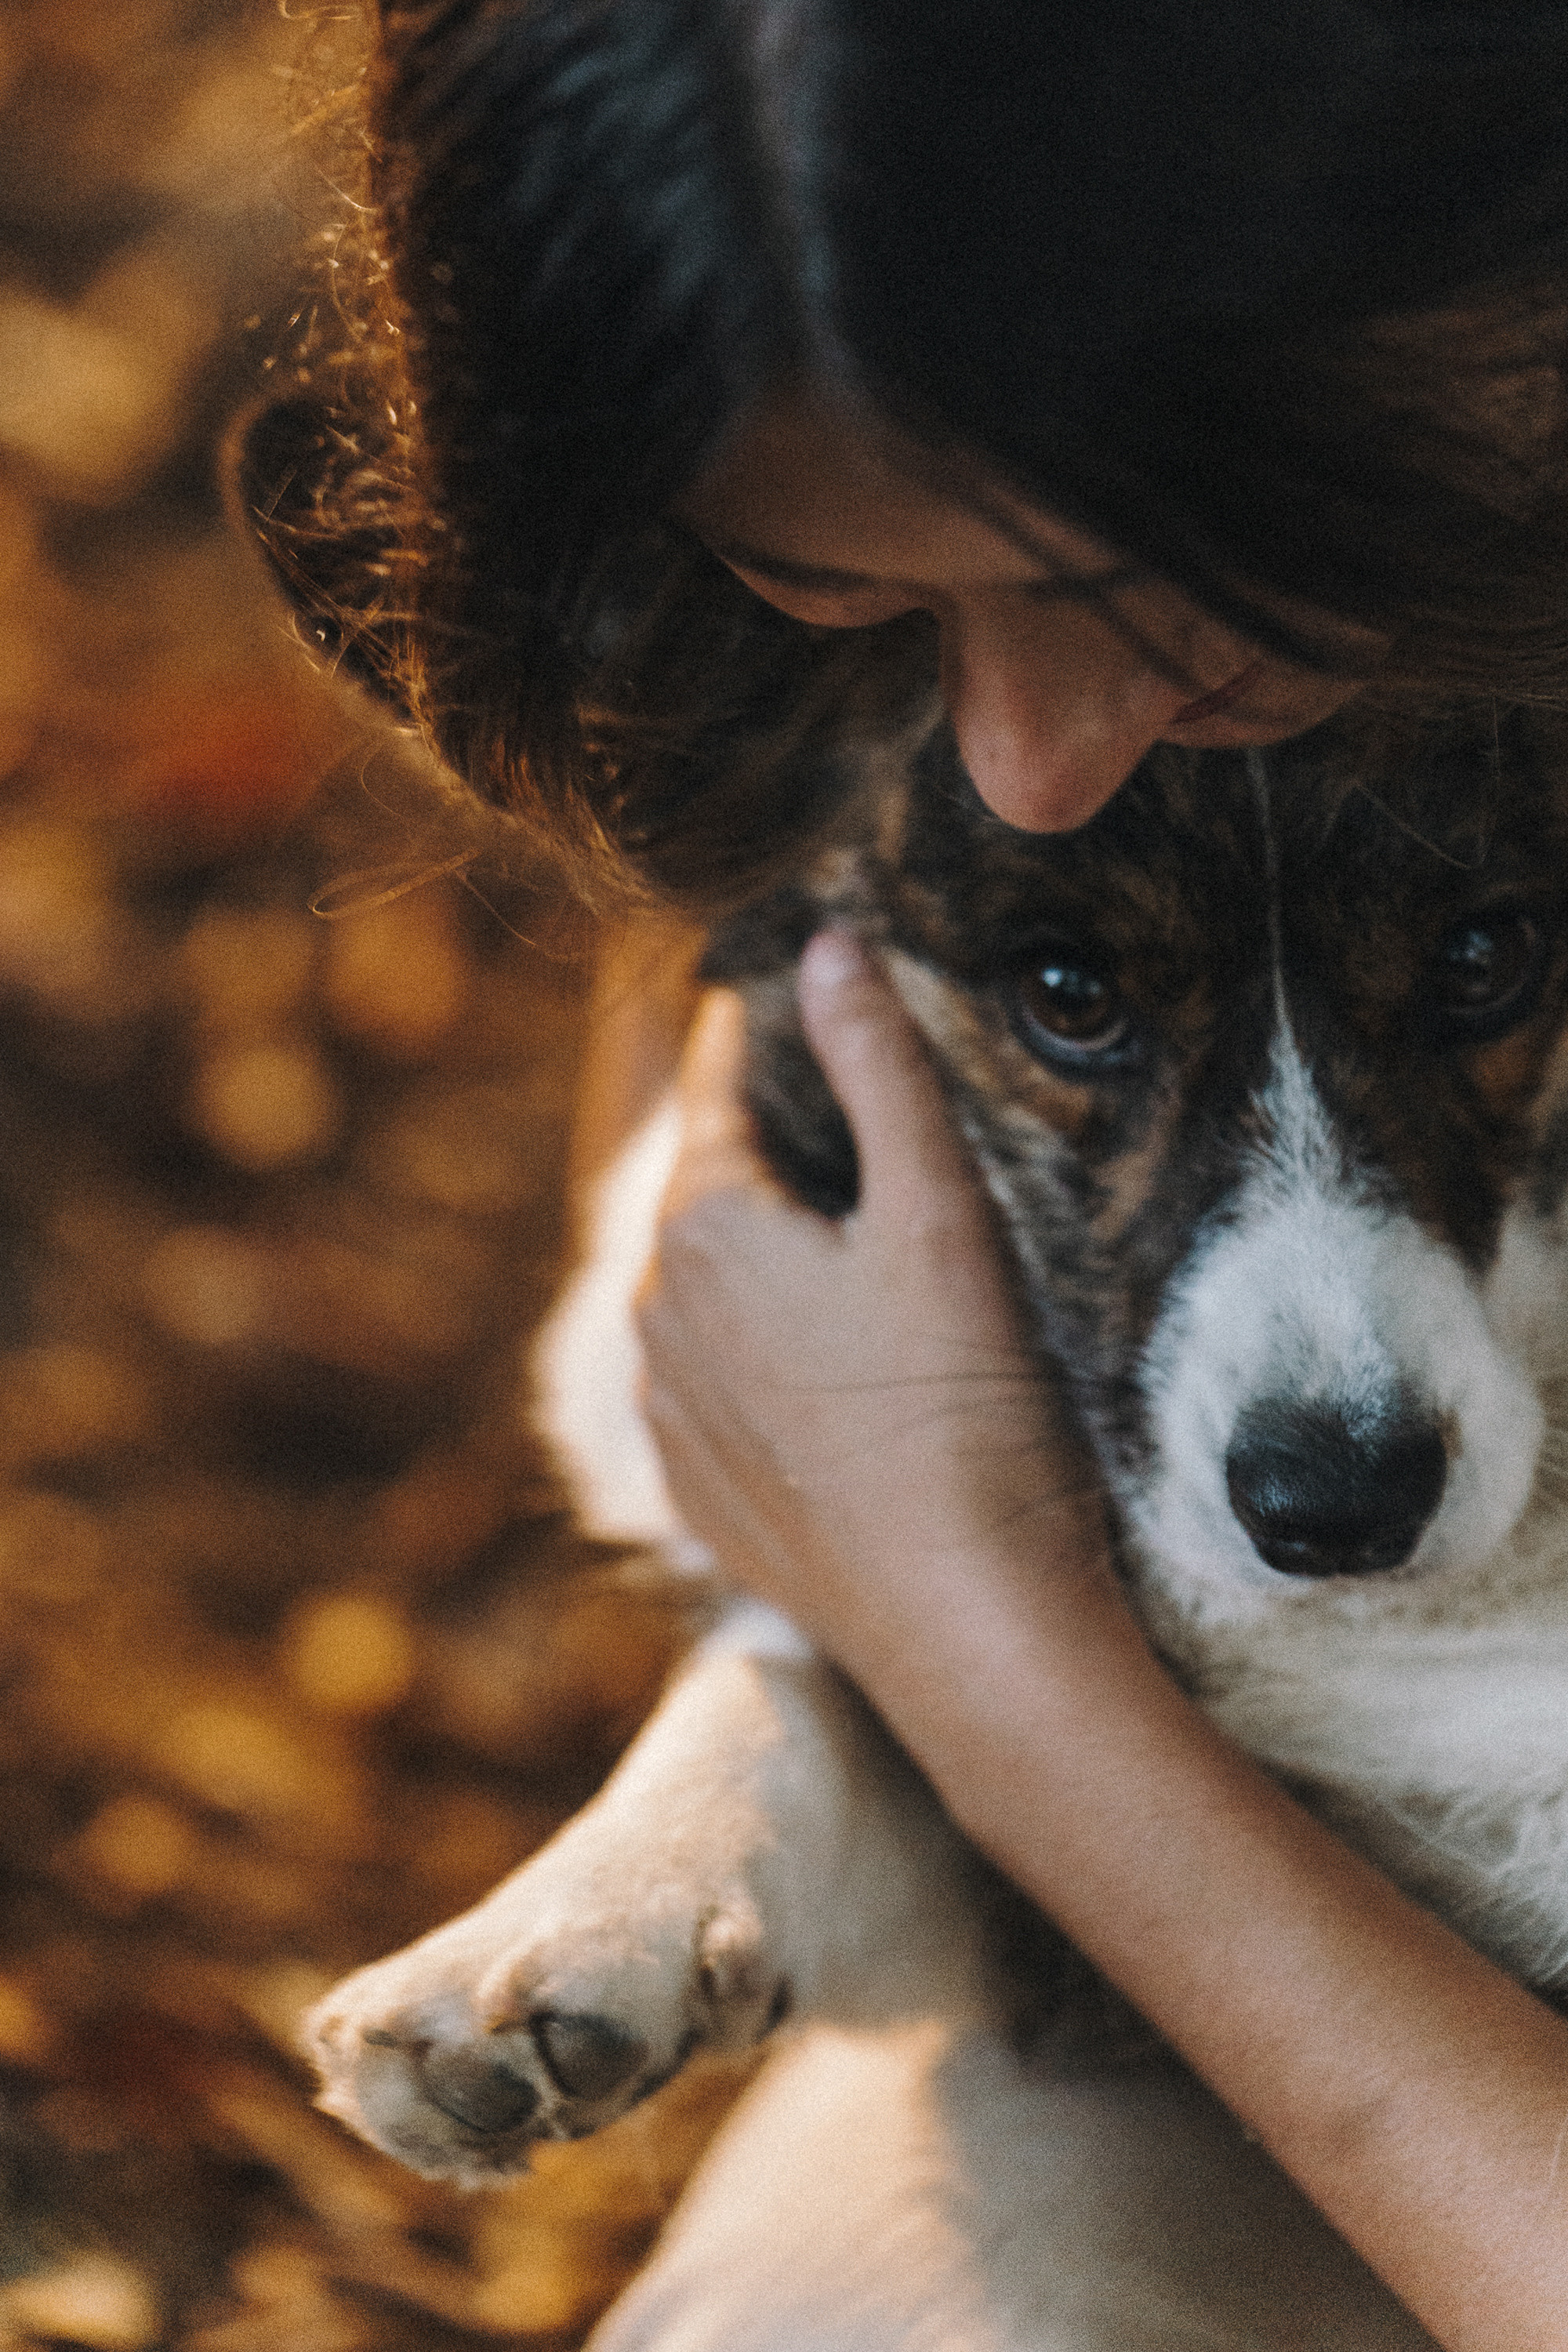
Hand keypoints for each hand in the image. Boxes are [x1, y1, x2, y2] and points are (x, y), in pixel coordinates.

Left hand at [638, 930, 1111, 1689]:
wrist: (967, 1627)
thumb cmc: (965, 1411)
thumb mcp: (937, 1215)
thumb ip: (882, 1068)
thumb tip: (828, 945)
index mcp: (705, 1230)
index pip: (722, 1085)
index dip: (756, 1027)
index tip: (768, 983)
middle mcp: (658, 1318)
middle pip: (708, 1190)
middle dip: (764, 1144)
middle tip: (827, 1105)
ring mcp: (672, 1417)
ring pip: (704, 1294)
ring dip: (758, 1256)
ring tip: (836, 1239)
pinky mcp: (704, 1497)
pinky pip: (716, 1390)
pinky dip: (759, 1358)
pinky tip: (829, 1370)